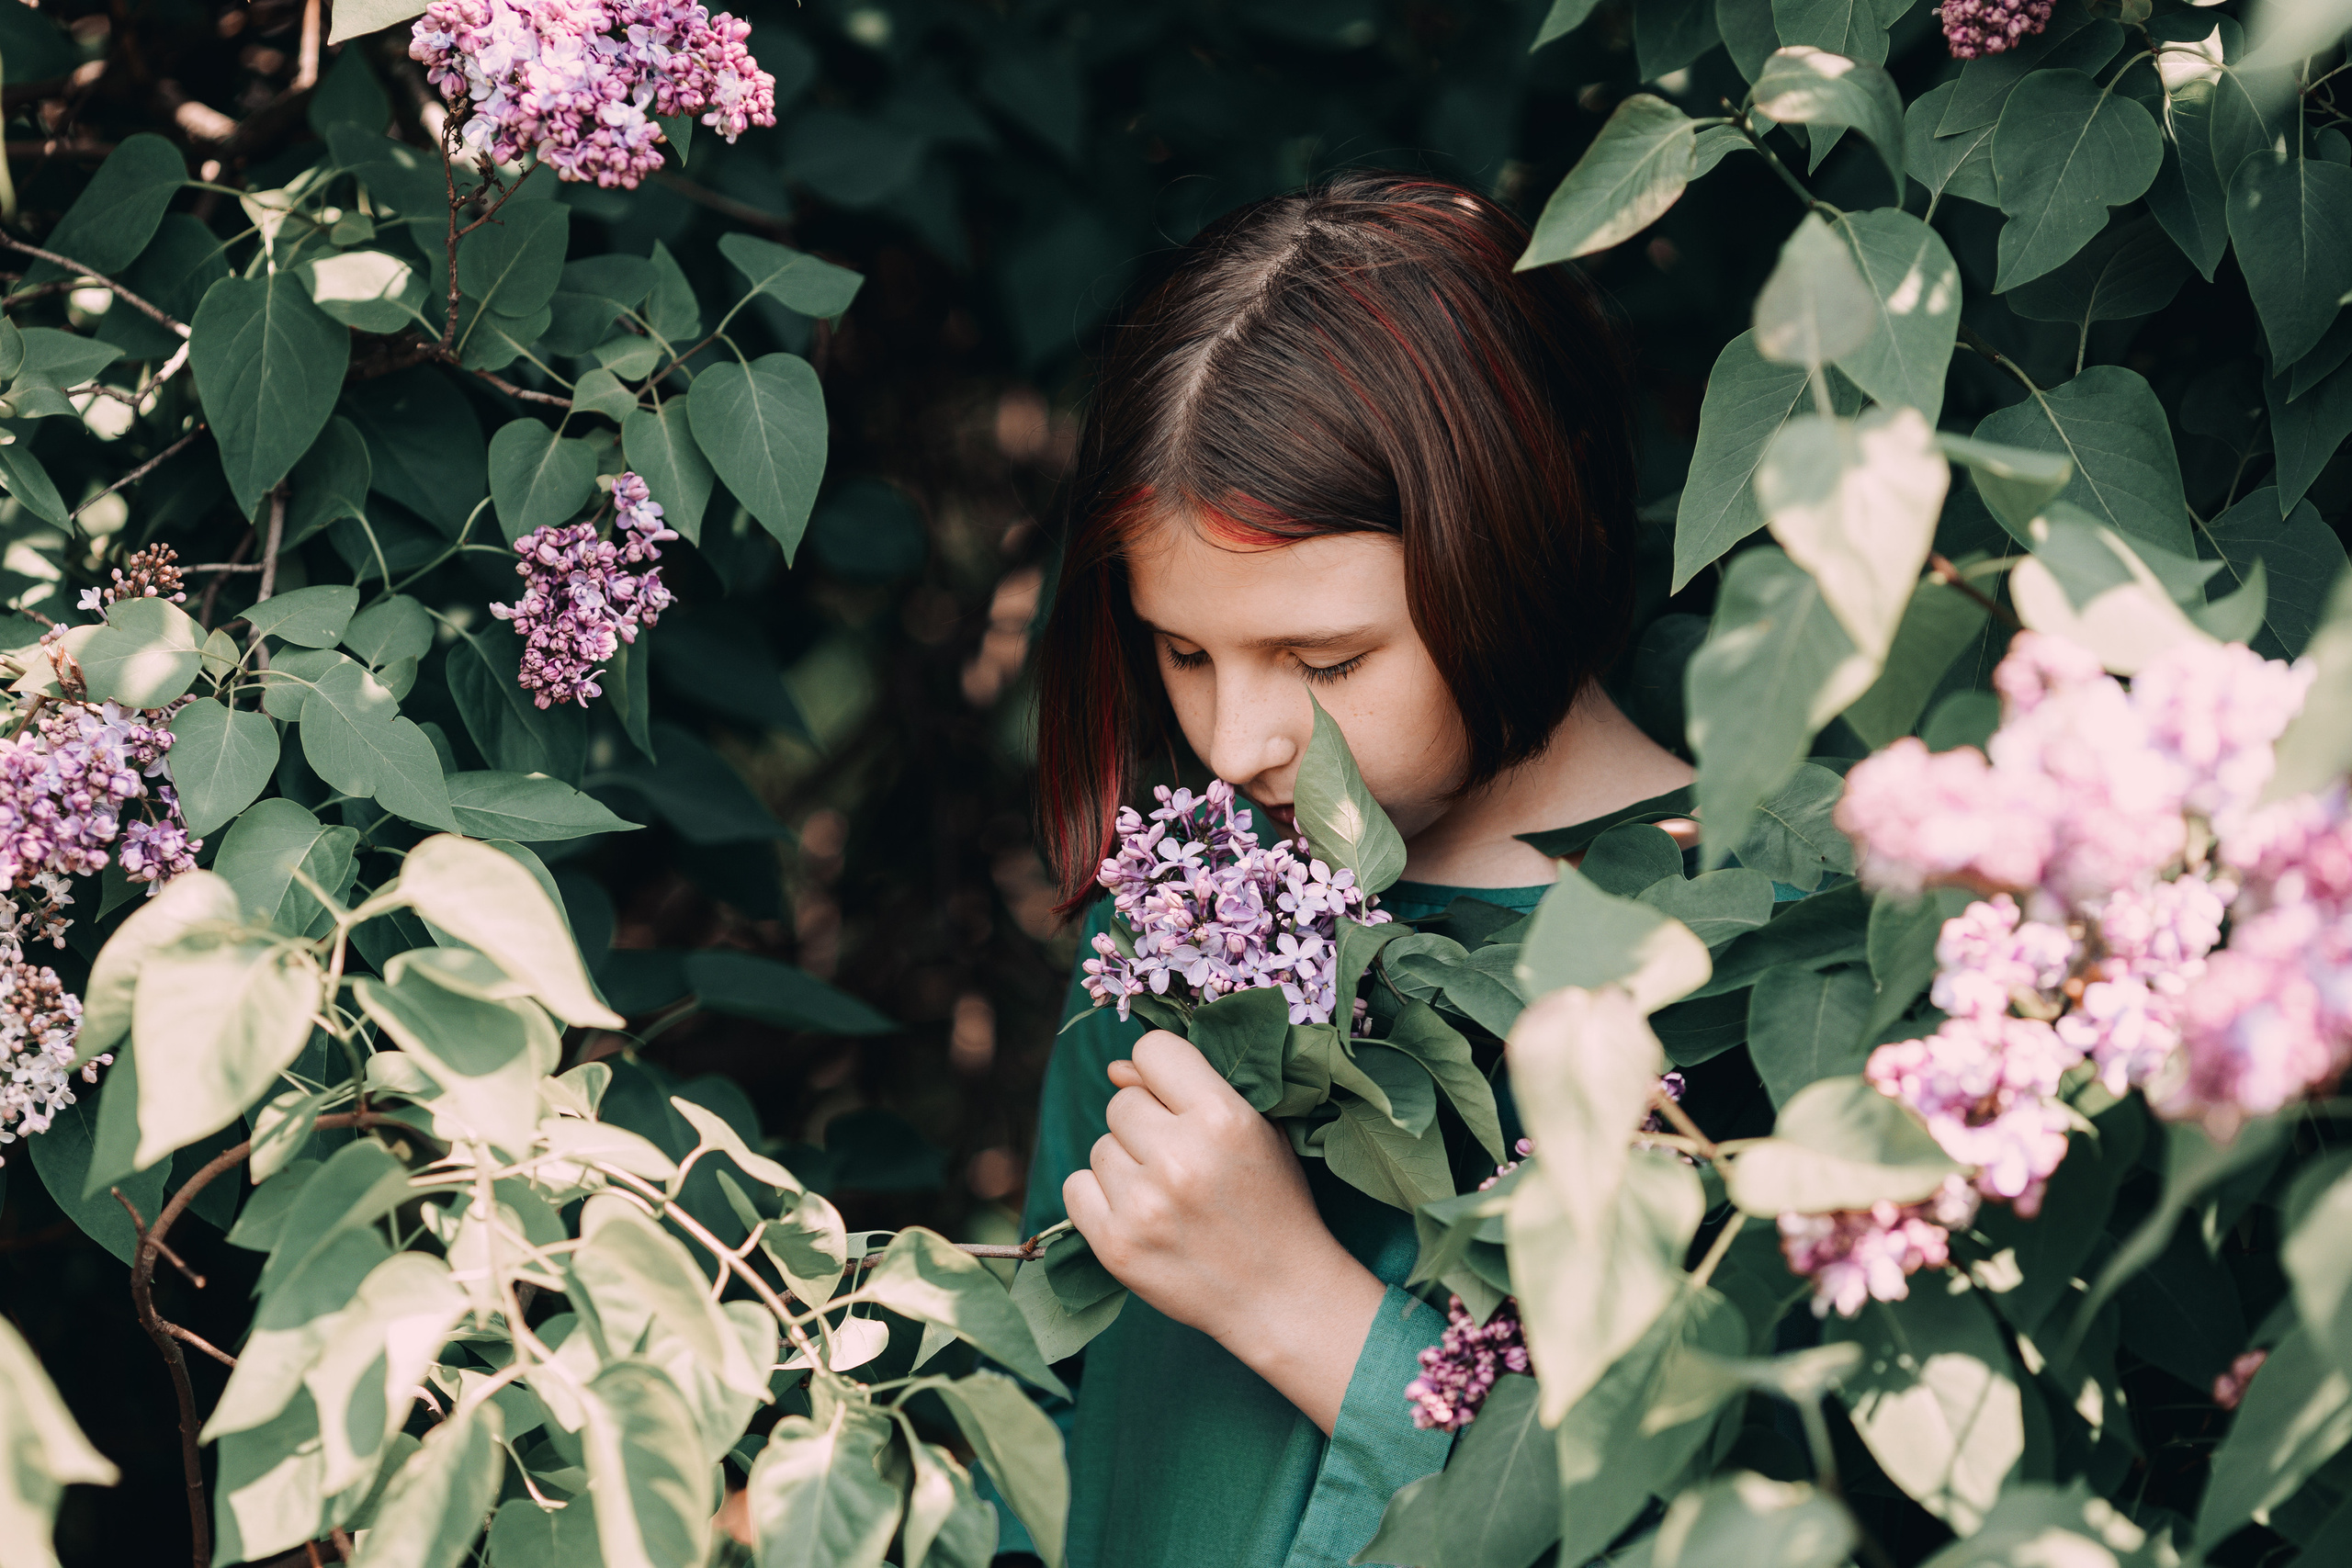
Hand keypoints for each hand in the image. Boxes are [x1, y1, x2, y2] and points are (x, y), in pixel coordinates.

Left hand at [1062, 1029, 1385, 1433]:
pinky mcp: (1115, 1245)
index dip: (1160, 1070)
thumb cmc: (1274, 1206)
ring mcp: (1143, 1204)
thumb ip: (1192, 1089)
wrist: (1281, 1295)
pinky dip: (1098, 1199)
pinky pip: (1075, 1188)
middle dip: (1145, 1125)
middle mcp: (1179, 1157)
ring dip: (1125, 1165)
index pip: (1154, 1050)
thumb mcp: (1259, 1132)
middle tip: (1180, 1162)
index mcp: (1223, 1118)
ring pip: (1099, 1147)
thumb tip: (1116, 1069)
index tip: (1173, 1095)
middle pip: (1121, 1103)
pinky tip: (1138, 1215)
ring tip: (1167, 1196)